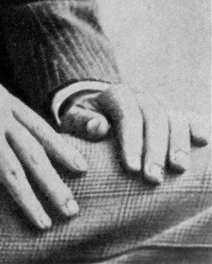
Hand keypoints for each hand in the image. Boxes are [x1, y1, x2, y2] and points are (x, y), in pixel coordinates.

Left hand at [60, 84, 209, 182]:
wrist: (99, 114)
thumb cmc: (85, 124)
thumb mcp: (74, 121)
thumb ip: (81, 122)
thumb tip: (98, 126)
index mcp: (115, 95)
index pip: (127, 113)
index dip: (132, 140)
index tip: (132, 169)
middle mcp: (140, 96)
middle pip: (153, 116)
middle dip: (155, 148)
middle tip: (153, 178)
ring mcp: (159, 104)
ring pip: (173, 117)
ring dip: (178, 143)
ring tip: (178, 168)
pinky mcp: (172, 115)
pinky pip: (188, 117)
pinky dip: (196, 126)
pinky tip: (202, 141)